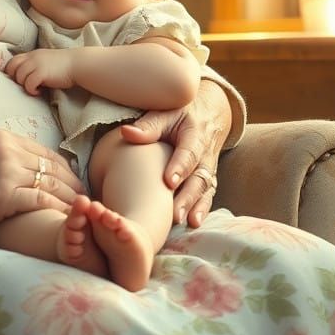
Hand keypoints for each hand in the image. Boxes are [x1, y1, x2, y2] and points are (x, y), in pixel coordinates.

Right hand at [0, 129, 84, 235]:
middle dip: (74, 183)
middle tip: (88, 200)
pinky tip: (68, 218)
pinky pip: (42, 200)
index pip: (45, 152)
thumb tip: (24, 169)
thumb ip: (2, 157)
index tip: (75, 184)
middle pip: (54, 166)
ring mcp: (6, 170)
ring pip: (52, 182)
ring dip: (72, 198)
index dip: (65, 169)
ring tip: (84, 211)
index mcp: (2, 137)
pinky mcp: (4, 194)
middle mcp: (8, 149)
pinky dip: (58, 208)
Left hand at [4, 48, 75, 94]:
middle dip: (14, 78)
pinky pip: (28, 83)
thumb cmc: (65, 65)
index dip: (12, 72)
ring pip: (19, 76)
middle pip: (12, 67)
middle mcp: (32, 57)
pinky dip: (31, 90)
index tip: (19, 80)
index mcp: (33, 54)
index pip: (13, 60)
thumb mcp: (46, 60)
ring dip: (24, 85)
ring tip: (35, 89)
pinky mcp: (42, 73)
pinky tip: (39, 92)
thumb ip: (35, 65)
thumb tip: (26, 76)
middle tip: (24, 85)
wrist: (78, 64)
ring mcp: (36, 64)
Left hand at [118, 80, 230, 226]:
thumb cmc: (180, 114)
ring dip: (194, 205)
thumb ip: (149, 125)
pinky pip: (208, 195)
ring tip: (181, 220)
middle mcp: (205, 154)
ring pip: (204, 189)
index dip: (180, 166)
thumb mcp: (166, 113)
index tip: (169, 181)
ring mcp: (208, 168)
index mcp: (194, 134)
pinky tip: (194, 222)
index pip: (189, 152)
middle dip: (187, 196)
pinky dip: (203, 209)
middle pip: (198, 177)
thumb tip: (127, 133)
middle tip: (174, 213)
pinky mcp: (208, 178)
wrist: (208, 114)